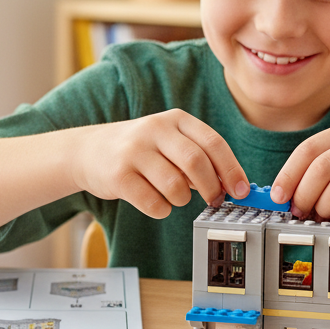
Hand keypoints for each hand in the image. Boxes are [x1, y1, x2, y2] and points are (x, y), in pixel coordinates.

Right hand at [69, 110, 248, 218]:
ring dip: (182, 200)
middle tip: (214, 200)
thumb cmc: (139, 150)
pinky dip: (161, 209)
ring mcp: (134, 151)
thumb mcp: (168, 142)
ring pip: (175, 186)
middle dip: (212, 188)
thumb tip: (232, 185)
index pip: (213, 143)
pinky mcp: (118, 175)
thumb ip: (198, 158)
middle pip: (196, 162)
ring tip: (175, 196)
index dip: (232, 170)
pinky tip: (155, 202)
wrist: (87, 151)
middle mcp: (154, 130)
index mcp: (174, 119)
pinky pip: (153, 203)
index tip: (242, 191)